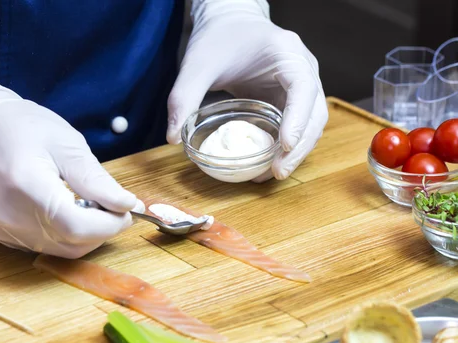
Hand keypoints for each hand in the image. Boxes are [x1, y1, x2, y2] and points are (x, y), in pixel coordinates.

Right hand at [0, 68, 140, 257]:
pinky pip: (43, 246)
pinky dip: (65, 235)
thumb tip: (126, 204)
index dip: (109, 225)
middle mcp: (9, 216)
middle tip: (114, 207)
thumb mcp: (65, 143)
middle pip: (71, 244)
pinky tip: (68, 211)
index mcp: (26, 186)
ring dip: (86, 235)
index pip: (77, 227)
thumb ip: (95, 179)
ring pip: (60, 250)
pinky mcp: (0, 233)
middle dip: (102, 231)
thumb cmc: (18, 126)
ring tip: (91, 206)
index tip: (126, 210)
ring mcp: (2, 228)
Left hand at [167, 0, 327, 180]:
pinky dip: (286, 147)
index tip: (286, 145)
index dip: (298, 118)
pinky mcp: (290, 99)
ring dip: (295, 152)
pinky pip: (297, 126)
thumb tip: (172, 137)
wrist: (228, 23)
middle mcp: (303, 68)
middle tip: (278, 172)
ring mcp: (301, 85)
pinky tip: (267, 164)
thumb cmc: (217, 38)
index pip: (302, 88)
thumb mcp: (197, 64)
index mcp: (287, 53)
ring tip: (271, 174)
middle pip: (315, 112)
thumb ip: (183, 97)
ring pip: (311, 124)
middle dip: (299, 146)